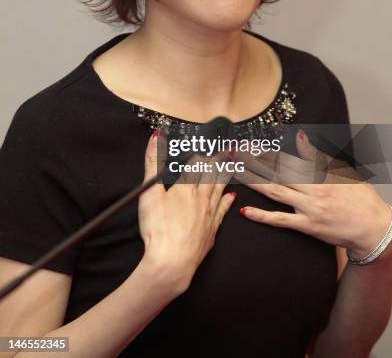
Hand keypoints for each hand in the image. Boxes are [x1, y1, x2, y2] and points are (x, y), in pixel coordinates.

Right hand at [137, 131, 235, 291]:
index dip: (201, 153)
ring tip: (233, 165)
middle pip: (212, 174)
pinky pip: (222, 211)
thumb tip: (156, 137)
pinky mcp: (212, 230)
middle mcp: (200, 198)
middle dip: (219, 160)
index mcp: (185, 187)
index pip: (196, 164)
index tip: (210, 144)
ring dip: (226, 175)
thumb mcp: (150, 192)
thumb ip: (153, 163)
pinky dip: (227, 201)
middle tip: (230, 149)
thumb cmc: (158, 228)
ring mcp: (208, 214)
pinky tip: (232, 196)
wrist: (172, 261)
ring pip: (220, 189)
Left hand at [233, 130, 391, 255]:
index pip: (284, 157)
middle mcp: (311, 188)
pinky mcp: (307, 226)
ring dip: (253, 181)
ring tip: (234, 173)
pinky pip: (281, 220)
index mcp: (318, 172)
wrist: (372, 227)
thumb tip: (300, 136)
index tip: (246, 143)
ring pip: (274, 192)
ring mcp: (308, 208)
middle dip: (251, 161)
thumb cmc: (358, 196)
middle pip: (275, 172)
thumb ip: (317, 155)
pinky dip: (262, 216)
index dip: (263, 150)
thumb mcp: (340, 170)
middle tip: (232, 153)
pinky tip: (245, 211)